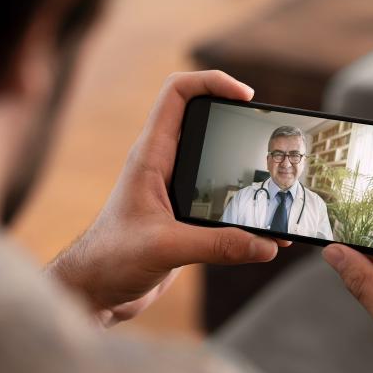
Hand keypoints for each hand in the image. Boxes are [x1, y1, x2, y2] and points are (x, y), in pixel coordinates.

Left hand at [46, 71, 289, 325]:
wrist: (97, 290)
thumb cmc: (111, 259)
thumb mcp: (166, 247)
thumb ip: (217, 246)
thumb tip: (266, 244)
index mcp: (151, 157)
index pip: (178, 94)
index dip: (212, 82)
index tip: (246, 96)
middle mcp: (164, 166)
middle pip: (203, 121)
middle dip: (236, 121)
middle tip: (267, 133)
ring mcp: (176, 190)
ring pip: (215, 162)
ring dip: (244, 168)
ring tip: (275, 182)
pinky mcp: (185, 216)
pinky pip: (220, 200)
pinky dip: (243, 207)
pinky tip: (263, 228)